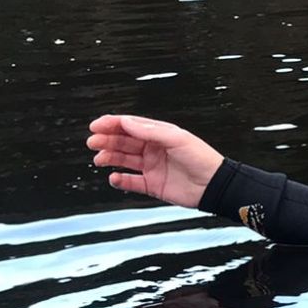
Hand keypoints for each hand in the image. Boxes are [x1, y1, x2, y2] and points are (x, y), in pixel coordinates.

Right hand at [87, 114, 221, 207]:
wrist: (215, 185)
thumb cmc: (202, 159)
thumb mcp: (177, 138)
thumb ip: (150, 130)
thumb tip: (126, 122)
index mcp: (159, 135)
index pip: (131, 126)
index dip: (113, 124)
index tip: (97, 125)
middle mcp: (154, 150)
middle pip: (124, 142)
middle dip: (107, 140)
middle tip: (93, 141)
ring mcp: (152, 167)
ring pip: (124, 160)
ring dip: (110, 158)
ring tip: (99, 159)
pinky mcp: (153, 185)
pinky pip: (132, 182)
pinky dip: (121, 180)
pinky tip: (113, 177)